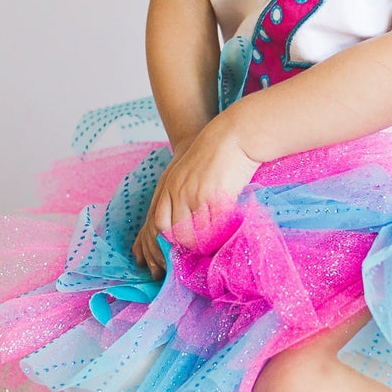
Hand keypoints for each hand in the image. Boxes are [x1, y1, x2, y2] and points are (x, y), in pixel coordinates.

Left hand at [132, 120, 260, 275]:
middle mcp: (177, 192)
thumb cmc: (215, 156)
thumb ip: (183, 195)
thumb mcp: (188, 173)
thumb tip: (188, 224)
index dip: (166, 242)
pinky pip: (213, 226)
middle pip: (173, 233)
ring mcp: (194, 195)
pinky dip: (218, 235)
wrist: (233, 136)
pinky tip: (225, 235)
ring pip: (193, 234)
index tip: (177, 251)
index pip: (158, 224)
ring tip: (212, 247)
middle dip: (184, 248)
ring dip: (203, 244)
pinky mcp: (213, 196)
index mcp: (168, 187)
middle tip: (195, 255)